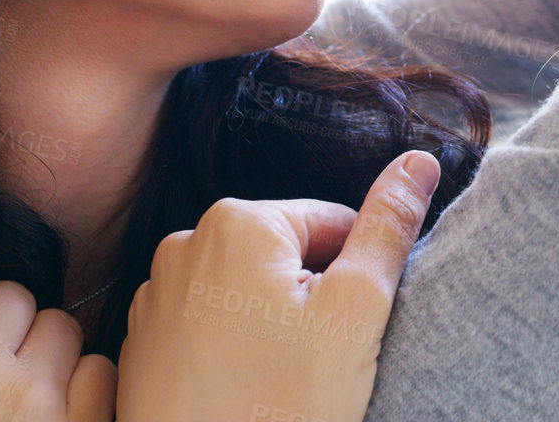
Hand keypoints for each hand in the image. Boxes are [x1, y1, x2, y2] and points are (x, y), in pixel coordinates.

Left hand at [117, 150, 440, 421]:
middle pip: (284, 258)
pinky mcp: (140, 344)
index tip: (346, 332)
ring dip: (270, 327)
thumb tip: (419, 161)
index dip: (353, 278)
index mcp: (237, 222)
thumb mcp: (356, 312)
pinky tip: (243, 392)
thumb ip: (389, 229)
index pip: (330, 224)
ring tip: (276, 382)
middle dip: (308, 303)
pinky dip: (230, 352)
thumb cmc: (280, 408)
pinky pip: (205, 329)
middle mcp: (183, 245)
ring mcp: (153, 297)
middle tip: (313, 364)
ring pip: (244, 294)